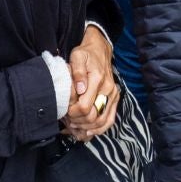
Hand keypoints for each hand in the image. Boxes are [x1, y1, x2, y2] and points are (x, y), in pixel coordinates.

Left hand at [63, 25, 117, 139]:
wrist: (100, 50)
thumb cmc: (86, 54)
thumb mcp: (77, 56)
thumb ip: (77, 72)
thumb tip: (80, 89)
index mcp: (98, 79)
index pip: (85, 107)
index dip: (73, 113)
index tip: (66, 111)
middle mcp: (108, 89)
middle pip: (94, 117)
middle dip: (79, 122)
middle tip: (68, 121)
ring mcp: (113, 95)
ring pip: (103, 122)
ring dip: (88, 129)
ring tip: (75, 128)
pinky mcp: (115, 99)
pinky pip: (110, 120)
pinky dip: (100, 129)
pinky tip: (88, 132)